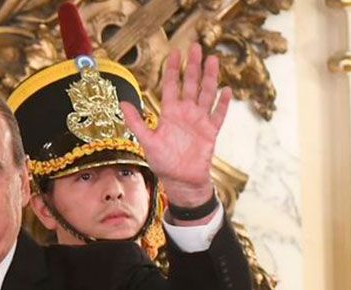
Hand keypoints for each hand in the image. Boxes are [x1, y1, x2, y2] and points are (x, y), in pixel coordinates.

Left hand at [121, 42, 230, 206]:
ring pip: (206, 94)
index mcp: (169, 114)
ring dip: (210, 78)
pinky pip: (218, 115)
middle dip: (193, 66)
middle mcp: (185, 113)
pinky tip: (227, 90)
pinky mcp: (211, 132)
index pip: (170, 86)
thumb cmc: (162, 163)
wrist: (181, 181)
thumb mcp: (147, 141)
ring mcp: (199, 121)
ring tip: (214, 59)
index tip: (174, 53)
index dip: (172, 70)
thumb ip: (136, 122)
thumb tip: (123, 103)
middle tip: (195, 47)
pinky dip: (222, 104)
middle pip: (191, 84)